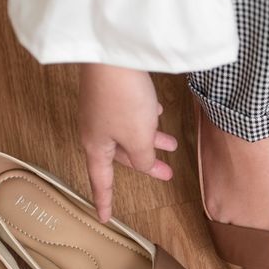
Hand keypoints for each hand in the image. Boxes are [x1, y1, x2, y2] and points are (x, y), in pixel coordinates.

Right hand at [78, 64, 176, 221]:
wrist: (112, 51)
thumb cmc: (123, 99)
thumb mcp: (138, 138)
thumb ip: (143, 157)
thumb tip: (145, 163)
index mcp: (97, 146)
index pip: (101, 181)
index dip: (104, 200)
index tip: (104, 217)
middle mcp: (96, 130)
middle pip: (122, 155)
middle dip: (145, 164)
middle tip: (168, 174)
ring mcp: (103, 109)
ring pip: (129, 132)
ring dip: (151, 140)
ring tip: (172, 143)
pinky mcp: (113, 90)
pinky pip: (130, 112)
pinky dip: (144, 117)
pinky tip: (157, 112)